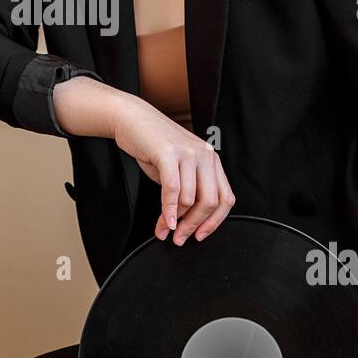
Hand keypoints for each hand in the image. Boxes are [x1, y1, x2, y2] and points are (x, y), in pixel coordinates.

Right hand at [111, 97, 234, 244]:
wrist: (133, 119)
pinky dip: (169, 210)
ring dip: (176, 221)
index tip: (199, 236)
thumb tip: (185, 224)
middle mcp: (205, 155)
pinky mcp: (169, 153)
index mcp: (211, 160)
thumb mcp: (178, 169)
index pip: (225, 198)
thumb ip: (187, 191)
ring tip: (164, 229)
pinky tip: (165, 222)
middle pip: (211, 202)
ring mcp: (188, 153)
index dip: (214, 222)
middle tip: (180, 239)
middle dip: (195, 226)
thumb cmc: (153, 146)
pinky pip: (174, 190)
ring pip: (191, 199)